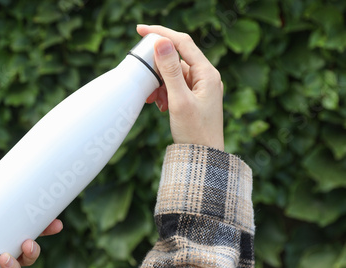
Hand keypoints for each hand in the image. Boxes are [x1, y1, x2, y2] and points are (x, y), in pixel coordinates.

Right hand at [137, 24, 224, 150]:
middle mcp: (205, 77)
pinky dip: (163, 93)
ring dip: (159, 84)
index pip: (182, 43)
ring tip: (153, 100)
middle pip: (175, 59)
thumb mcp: (179, 100)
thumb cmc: (195, 132)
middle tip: (143, 77)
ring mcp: (199, 88)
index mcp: (207, 73)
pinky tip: (159, 105)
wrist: (203, 158)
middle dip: (157, 68)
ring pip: (172, 75)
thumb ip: (169, 71)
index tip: (140, 29)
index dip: (161, 33)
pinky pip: (174, 87)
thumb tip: (161, 42)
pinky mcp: (193, 98)